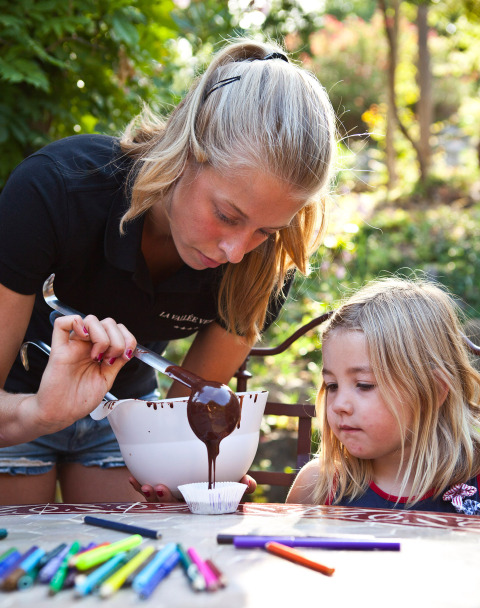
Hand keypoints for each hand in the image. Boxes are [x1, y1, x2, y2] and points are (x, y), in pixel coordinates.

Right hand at [30, 314, 135, 434]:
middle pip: (107, 322)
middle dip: (117, 339)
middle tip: (109, 359)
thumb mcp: (106, 379)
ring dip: (102, 336)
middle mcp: (87, 345)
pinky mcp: (58, 350)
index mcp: (100, 350)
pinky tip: (84, 338)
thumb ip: (117, 362)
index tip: (125, 356)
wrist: (61, 414)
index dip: (127, 338)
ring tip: (97, 357)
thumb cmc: (80, 399)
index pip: (117, 329)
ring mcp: (73, 345)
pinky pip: (61, 323)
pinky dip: (76, 323)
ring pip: (91, 319)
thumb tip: (128, 348)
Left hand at [129, 474, 256, 502]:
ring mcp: (170, 496)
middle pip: (167, 503)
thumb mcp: (233, 483)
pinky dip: (138, 483)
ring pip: (156, 500)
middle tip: (157, 486)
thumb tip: (250, 484)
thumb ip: (242, 484)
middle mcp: (180, 501)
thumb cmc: (223, 482)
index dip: (171, 498)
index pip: (183, 504)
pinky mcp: (161, 490)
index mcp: (195, 501)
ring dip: (149, 493)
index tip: (162, 488)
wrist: (210, 471)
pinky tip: (131, 477)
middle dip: (159, 497)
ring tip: (145, 484)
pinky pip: (148, 489)